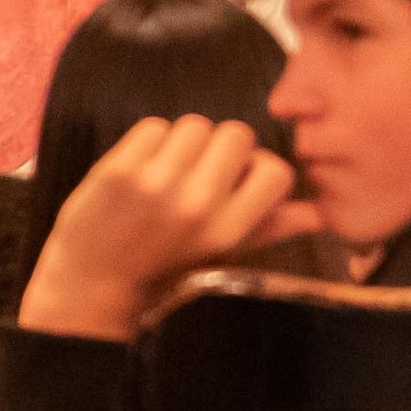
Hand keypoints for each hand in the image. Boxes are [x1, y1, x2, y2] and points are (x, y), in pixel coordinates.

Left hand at [17, 114, 305, 340]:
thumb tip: (319, 213)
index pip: (274, 170)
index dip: (257, 168)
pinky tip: (141, 171)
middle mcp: (196, 205)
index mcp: (228, 230)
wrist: (91, 286)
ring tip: (168, 173)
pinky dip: (149, 142)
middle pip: (236, 134)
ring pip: (194, 124)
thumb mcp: (222, 256)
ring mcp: (155, 185)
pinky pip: (153, 126)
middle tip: (198, 174)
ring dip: (184, 143)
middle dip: (220, 149)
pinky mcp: (118, 170)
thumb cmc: (165, 269)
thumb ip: (269, 228)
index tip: (236, 182)